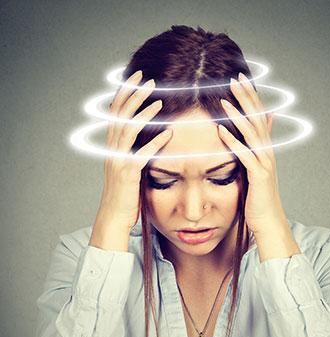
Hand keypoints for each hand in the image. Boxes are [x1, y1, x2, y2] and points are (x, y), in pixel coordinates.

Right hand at [95, 70, 172, 229]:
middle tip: (148, 79)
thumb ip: (134, 150)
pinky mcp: (127, 175)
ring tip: (158, 100)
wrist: (113, 218)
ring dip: (143, 114)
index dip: (125, 93)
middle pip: (120, 116)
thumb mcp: (127, 167)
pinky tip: (168, 133)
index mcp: (112, 147)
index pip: (116, 114)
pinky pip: (141, 155)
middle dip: (133, 95)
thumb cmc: (125, 194)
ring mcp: (118, 162)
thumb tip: (148, 135)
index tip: (136, 77)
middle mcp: (112, 151)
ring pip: (128, 131)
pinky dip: (154, 143)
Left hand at [218, 72, 286, 235]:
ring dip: (238, 115)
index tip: (238, 78)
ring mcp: (264, 164)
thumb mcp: (258, 168)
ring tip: (225, 99)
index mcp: (264, 149)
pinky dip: (233, 142)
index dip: (249, 97)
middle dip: (246, 97)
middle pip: (256, 119)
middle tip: (234, 77)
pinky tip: (220, 131)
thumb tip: (264, 121)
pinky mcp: (258, 177)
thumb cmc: (259, 196)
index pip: (257, 116)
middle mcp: (267, 152)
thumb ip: (258, 145)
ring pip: (251, 134)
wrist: (268, 221)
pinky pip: (244, 156)